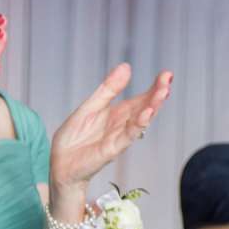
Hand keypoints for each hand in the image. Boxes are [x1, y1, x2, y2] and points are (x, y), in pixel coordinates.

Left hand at [50, 61, 172, 195]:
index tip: (167, 74)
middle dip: (158, 94)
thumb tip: (126, 66)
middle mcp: (123, 125)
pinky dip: (138, 125)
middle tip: (168, 80)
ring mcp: (119, 137)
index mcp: (119, 113)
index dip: (155, 87)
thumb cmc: (74, 137)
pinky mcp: (111, 149)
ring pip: (140, 120)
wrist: (60, 162)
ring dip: (152, 107)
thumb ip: (109, 89)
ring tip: (163, 92)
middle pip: (145, 107)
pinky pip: (127, 136)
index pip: (142, 99)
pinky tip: (146, 114)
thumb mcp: (91, 105)